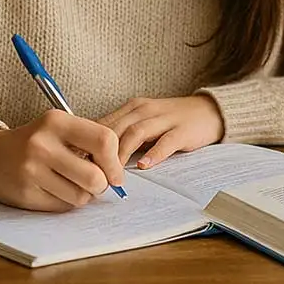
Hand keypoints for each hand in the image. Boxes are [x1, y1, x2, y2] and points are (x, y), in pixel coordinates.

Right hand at [0, 109, 125, 211]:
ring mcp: (32, 171)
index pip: (104, 140)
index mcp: (56, 121)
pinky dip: (67, 202)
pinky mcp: (26, 194)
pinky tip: (58, 189)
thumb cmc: (36, 140)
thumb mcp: (59, 127)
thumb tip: (118, 170)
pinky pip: (63, 207)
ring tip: (75, 183)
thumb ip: (89, 140)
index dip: (115, 160)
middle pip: (95, 176)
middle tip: (98, 181)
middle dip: (102, 184)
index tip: (116, 170)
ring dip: (85, 195)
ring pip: (81, 196)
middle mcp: (43, 144)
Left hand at [98, 95, 224, 168]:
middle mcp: (145, 109)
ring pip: (136, 133)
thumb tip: (93, 157)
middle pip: (116, 128)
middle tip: (89, 175)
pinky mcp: (182, 130)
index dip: (87, 144)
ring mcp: (164, 118)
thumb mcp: (144, 123)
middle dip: (100, 153)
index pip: (103, 124)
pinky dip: (153, 154)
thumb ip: (123, 135)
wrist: (208, 111)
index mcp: (133, 108)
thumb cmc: (171, 121)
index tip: (75, 163)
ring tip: (112, 176)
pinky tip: (144, 166)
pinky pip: (166, 141)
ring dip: (121, 155)